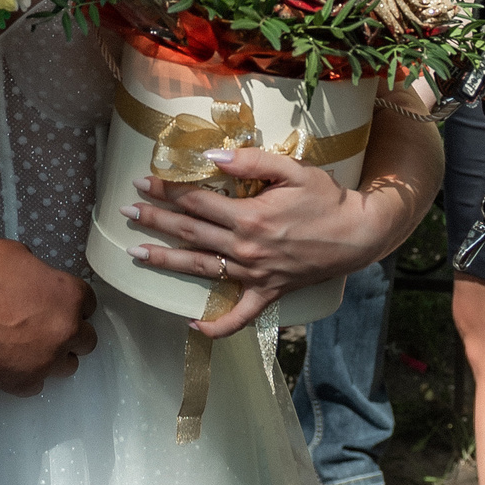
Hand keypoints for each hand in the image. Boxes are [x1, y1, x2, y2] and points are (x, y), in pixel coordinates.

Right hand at [0, 238, 98, 395]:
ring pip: (67, 366)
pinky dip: (28, 374)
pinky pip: (38, 384)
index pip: (89, 303)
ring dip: (54, 356)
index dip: (71, 302)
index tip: (57, 304)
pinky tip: (12, 363)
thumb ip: (36, 271)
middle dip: (70, 332)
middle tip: (46, 326)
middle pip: (86, 339)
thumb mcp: (14, 253)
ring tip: (30, 347)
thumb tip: (35, 280)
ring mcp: (46, 361)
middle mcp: (66, 331)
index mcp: (69, 296)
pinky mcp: (23, 384)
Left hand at [121, 147, 392, 337]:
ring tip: (136, 254)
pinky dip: (216, 326)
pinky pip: (239, 317)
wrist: (358, 234)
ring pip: (201, 269)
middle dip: (155, 221)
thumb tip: (211, 158)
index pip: (196, 202)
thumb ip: (251, 162)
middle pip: (190, 233)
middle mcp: (246, 248)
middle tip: (126, 212)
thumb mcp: (293, 169)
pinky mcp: (268, 294)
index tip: (143, 182)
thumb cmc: (327, 198)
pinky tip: (192, 326)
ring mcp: (255, 275)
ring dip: (166, 260)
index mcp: (249, 216)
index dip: (167, 191)